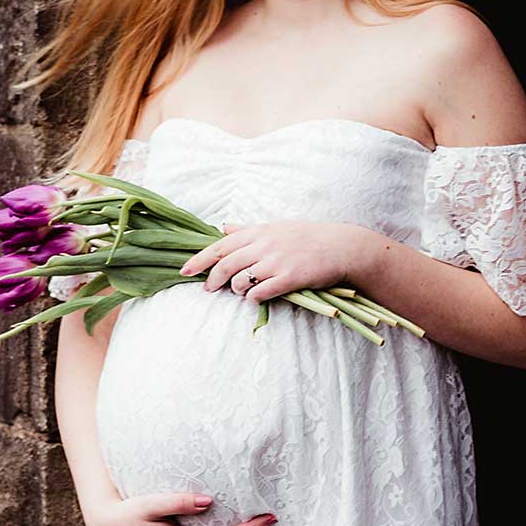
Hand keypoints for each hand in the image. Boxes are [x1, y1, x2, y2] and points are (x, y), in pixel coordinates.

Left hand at [179, 219, 368, 302]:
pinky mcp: (289, 277)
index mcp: (259, 231)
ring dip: (236, 289)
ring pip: (241, 280)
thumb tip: (223, 227)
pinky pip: (261, 292)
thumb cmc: (307, 237)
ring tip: (242, 291)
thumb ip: (247, 230)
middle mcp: (264, 244)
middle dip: (212, 279)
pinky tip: (256, 298)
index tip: (184, 270)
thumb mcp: (275, 227)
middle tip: (208, 289)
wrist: (341, 247)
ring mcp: (276, 261)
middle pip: (226, 264)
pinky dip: (253, 298)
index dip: (199, 259)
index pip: (220, 245)